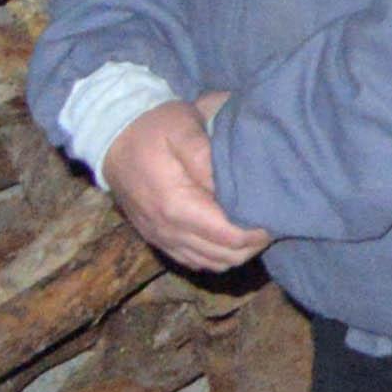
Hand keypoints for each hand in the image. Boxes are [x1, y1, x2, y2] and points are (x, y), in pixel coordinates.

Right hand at [103, 97, 265, 271]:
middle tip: (275, 222)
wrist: (113, 137)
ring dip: (237, 252)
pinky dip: (216, 255)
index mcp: (176, 206)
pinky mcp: (157, 237)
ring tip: (258, 228)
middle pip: (223, 256)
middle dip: (254, 244)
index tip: (277, 216)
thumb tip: (232, 184)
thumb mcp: (183, 128)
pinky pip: (191, 260)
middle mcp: (167, 230)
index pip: (228, 236)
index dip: (258, 232)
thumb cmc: (154, 128)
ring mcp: (160, 237)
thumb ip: (207, 157)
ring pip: (209, 263)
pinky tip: (232, 237)